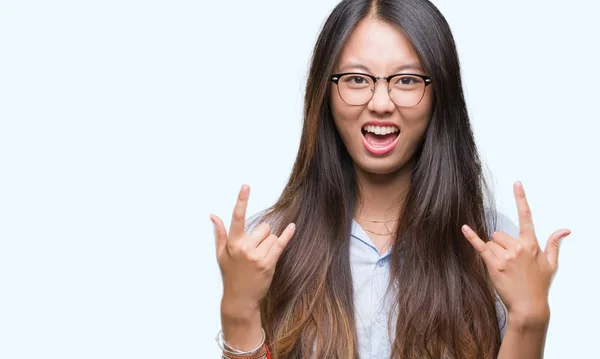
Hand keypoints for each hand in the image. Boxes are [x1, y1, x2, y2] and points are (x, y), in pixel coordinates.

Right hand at [210, 184, 295, 318]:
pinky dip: (287, 235)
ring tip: (260, 258)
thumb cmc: (231, 275)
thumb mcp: (221, 255)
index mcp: (233, 244)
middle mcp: (245, 248)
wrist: (240, 299)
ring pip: (272, 236)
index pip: (237, 217)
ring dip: (270, 244)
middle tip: (255, 250)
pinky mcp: (269, 264)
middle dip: (262, 235)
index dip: (241, 200)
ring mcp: (257, 256)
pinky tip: (292, 227)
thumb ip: (220, 233)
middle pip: (263, 227)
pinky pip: (280, 244)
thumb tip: (213, 215)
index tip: (246, 186)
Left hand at [461, 181, 569, 326]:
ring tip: (503, 268)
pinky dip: (471, 237)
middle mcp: (518, 247)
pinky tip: (464, 228)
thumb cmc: (539, 285)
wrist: (529, 306)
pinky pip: (480, 247)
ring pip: (491, 243)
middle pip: (499, 234)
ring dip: (493, 252)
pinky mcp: (493, 264)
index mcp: (531, 244)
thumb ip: (554, 244)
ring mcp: (505, 256)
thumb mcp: (551, 264)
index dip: (521, 198)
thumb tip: (565, 230)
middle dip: (501, 244)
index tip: (517, 183)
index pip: (526, 217)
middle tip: (509, 261)